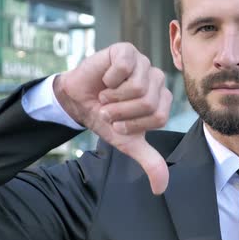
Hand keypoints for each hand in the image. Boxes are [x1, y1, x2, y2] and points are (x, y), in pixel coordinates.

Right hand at [53, 42, 171, 194]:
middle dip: (122, 112)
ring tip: (105, 96)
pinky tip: (105, 79)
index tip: (119, 122)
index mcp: (162, 99)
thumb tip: (160, 188)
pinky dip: (109, 78)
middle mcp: (156, 79)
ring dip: (113, 97)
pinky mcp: (126, 51)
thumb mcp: (127, 142)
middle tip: (109, 109)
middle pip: (149, 102)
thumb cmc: (105, 118)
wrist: (76, 101)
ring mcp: (143, 63)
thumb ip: (149, 161)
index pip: (158, 116)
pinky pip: (125, 67)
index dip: (134, 124)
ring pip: (138, 86)